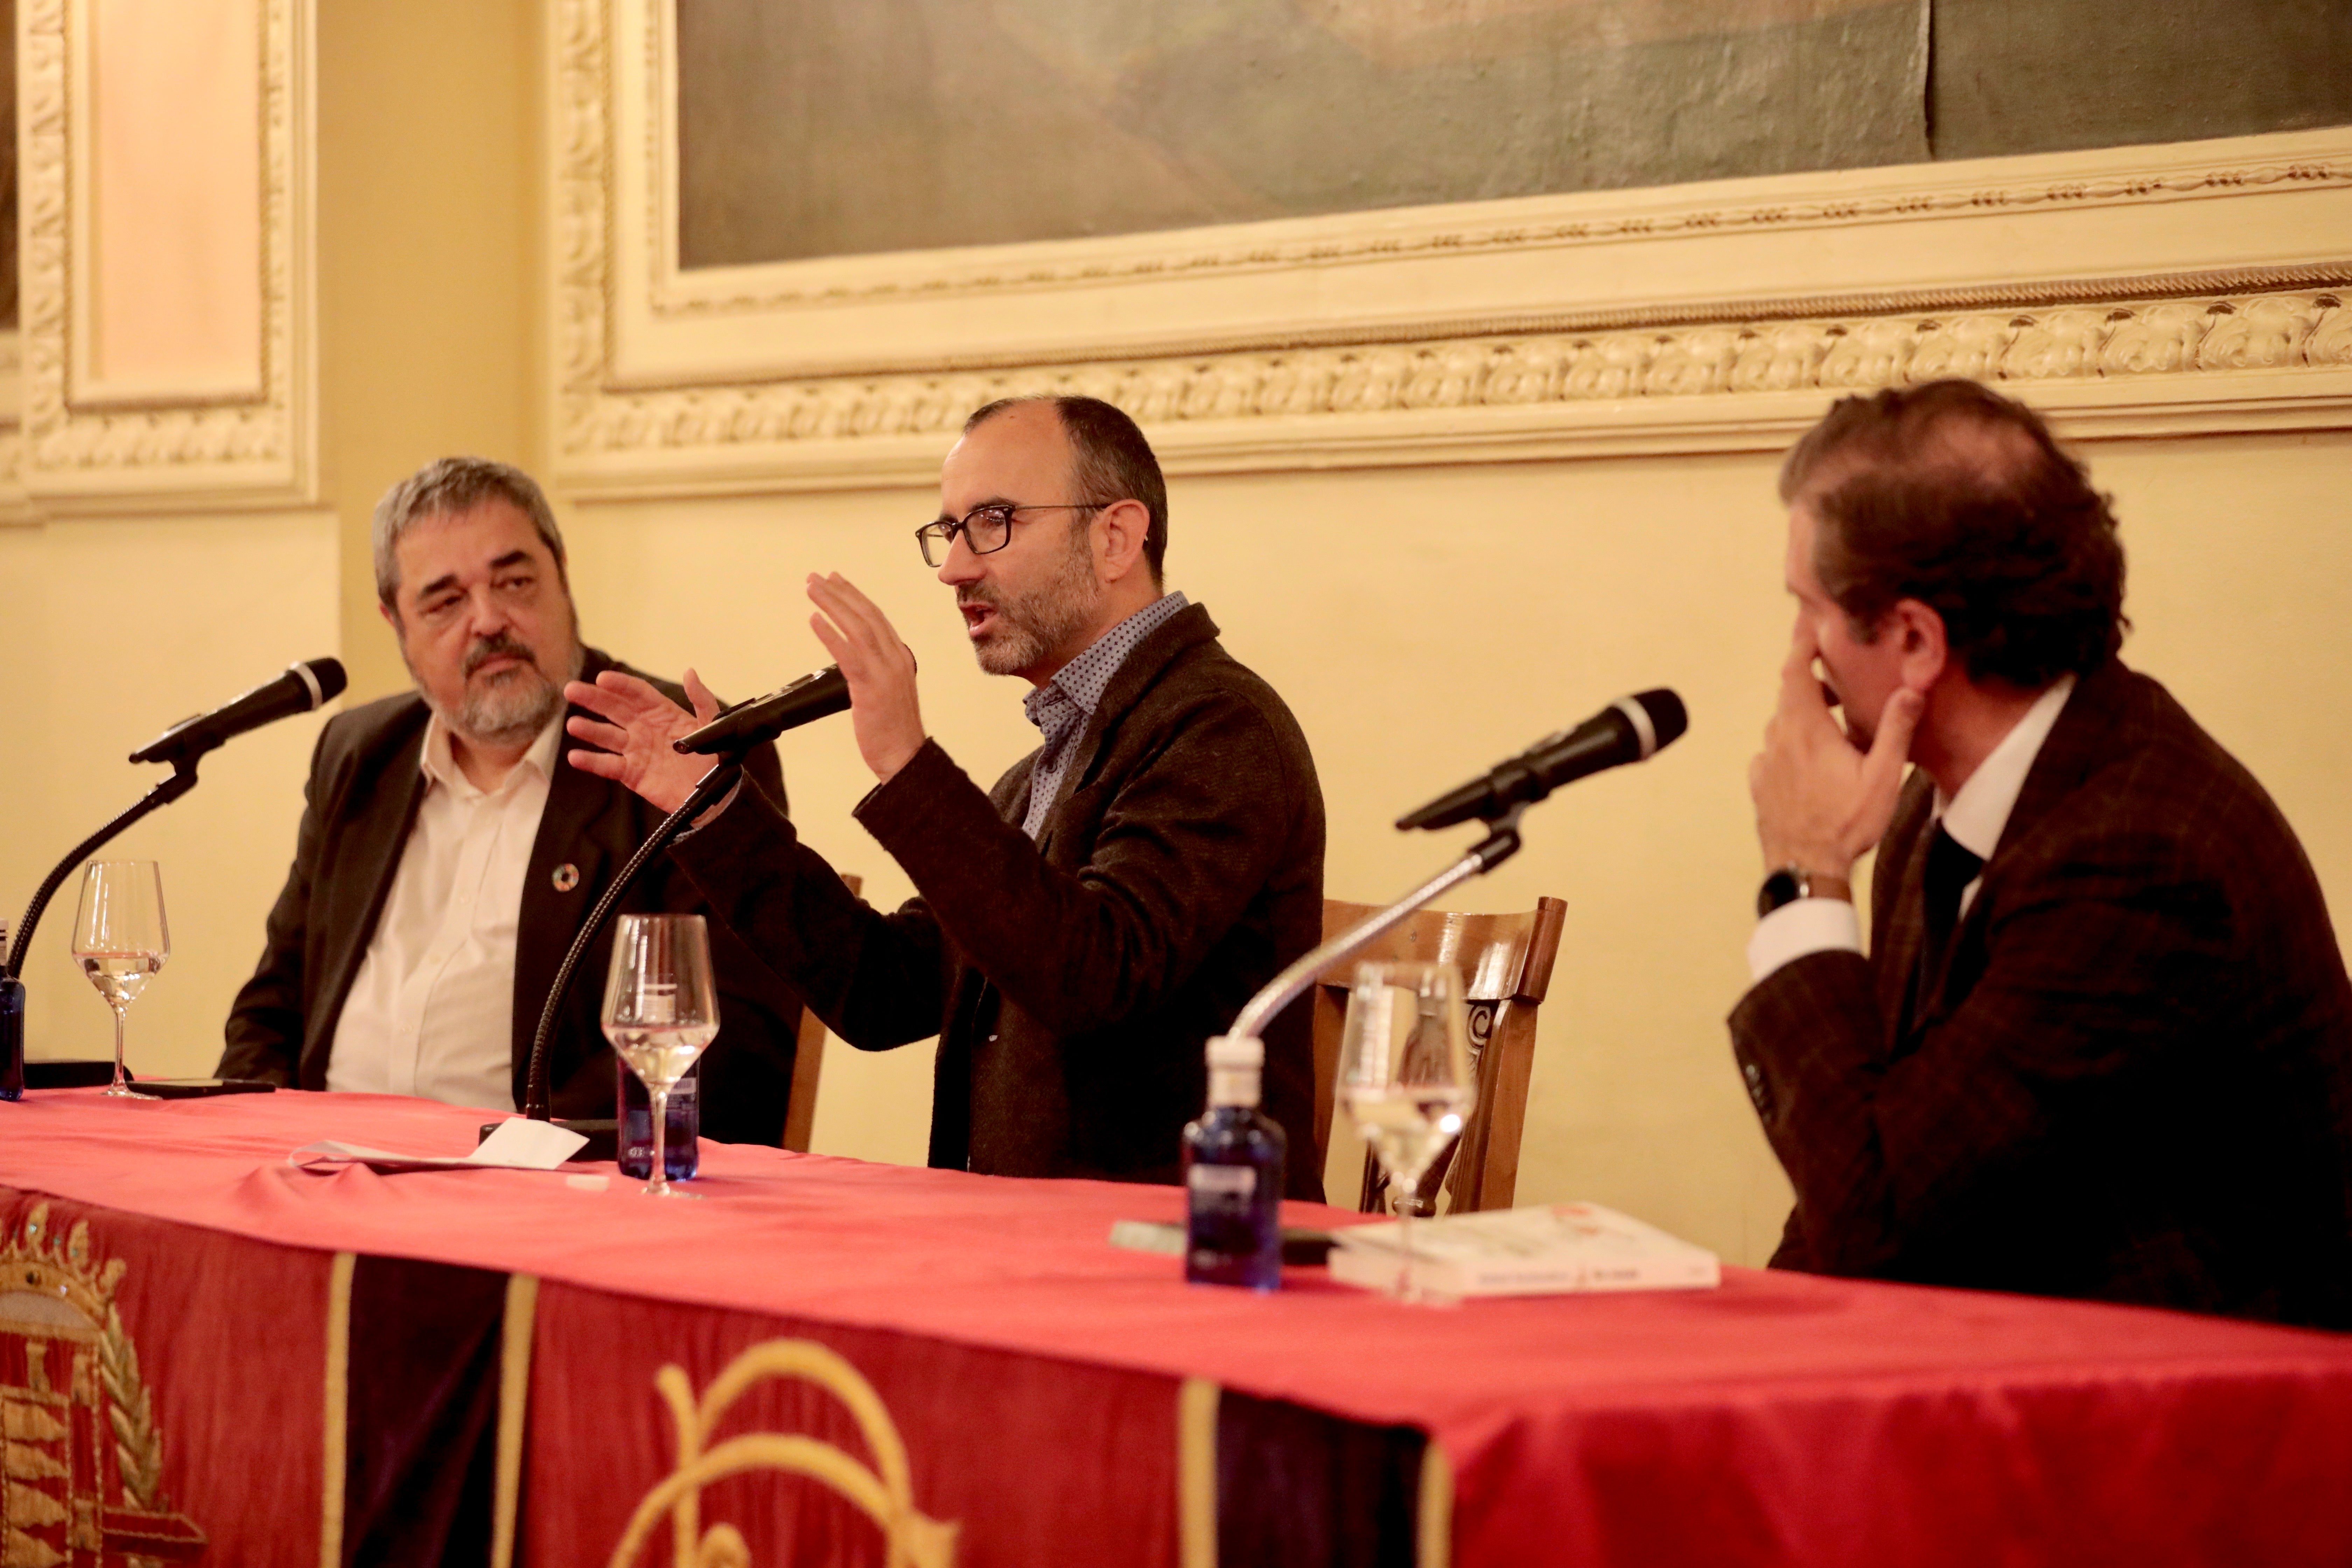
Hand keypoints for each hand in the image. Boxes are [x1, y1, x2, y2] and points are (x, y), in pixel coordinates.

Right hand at [564, 669, 724, 813]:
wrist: (716, 793)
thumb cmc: (715, 757)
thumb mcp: (712, 725)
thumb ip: (701, 699)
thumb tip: (690, 672)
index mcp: (662, 713)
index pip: (636, 694)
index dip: (620, 685)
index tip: (602, 678)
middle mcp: (645, 729)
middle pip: (615, 709)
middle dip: (593, 699)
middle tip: (572, 690)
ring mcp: (636, 751)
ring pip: (607, 736)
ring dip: (589, 730)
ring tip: (573, 725)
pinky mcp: (632, 773)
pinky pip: (608, 765)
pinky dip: (591, 761)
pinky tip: (575, 756)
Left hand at [806, 573, 925, 782]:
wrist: (905, 759)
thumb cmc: (893, 731)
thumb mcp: (889, 692)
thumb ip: (876, 671)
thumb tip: (855, 660)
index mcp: (901, 658)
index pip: (877, 618)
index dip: (855, 596)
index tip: (836, 580)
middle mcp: (896, 659)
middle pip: (866, 615)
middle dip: (840, 593)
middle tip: (816, 577)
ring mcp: (885, 673)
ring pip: (858, 628)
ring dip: (832, 604)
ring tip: (811, 589)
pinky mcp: (870, 689)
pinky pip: (848, 655)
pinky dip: (831, 634)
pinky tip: (814, 620)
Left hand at [1749, 620, 1922, 878]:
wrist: (1805, 868)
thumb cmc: (1847, 823)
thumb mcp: (1882, 777)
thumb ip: (1896, 730)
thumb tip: (1911, 689)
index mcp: (1805, 728)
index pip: (1795, 670)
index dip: (1801, 642)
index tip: (1811, 621)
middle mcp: (1778, 738)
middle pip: (1790, 694)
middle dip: (1811, 678)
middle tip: (1839, 674)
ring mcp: (1765, 762)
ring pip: (1783, 723)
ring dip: (1805, 714)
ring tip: (1835, 720)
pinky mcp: (1760, 783)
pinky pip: (1774, 751)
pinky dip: (1792, 743)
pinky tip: (1814, 759)